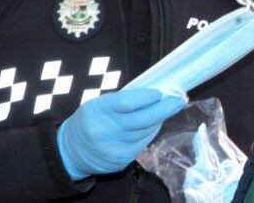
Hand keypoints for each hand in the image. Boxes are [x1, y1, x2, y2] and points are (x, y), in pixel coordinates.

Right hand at [57, 88, 185, 179]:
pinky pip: (143, 143)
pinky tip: (150, 126)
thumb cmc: (90, 121)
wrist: (72, 151)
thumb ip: (123, 100)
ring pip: (147, 131)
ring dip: (158, 120)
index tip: (160, 93)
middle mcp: (108, 130)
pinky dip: (149, 133)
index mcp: (100, 110)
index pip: (128, 102)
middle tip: (180, 99)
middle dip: (166, 108)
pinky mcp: (122, 160)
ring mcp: (115, 147)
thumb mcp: (99, 104)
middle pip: (144, 119)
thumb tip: (152, 94)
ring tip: (164, 110)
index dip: (147, 97)